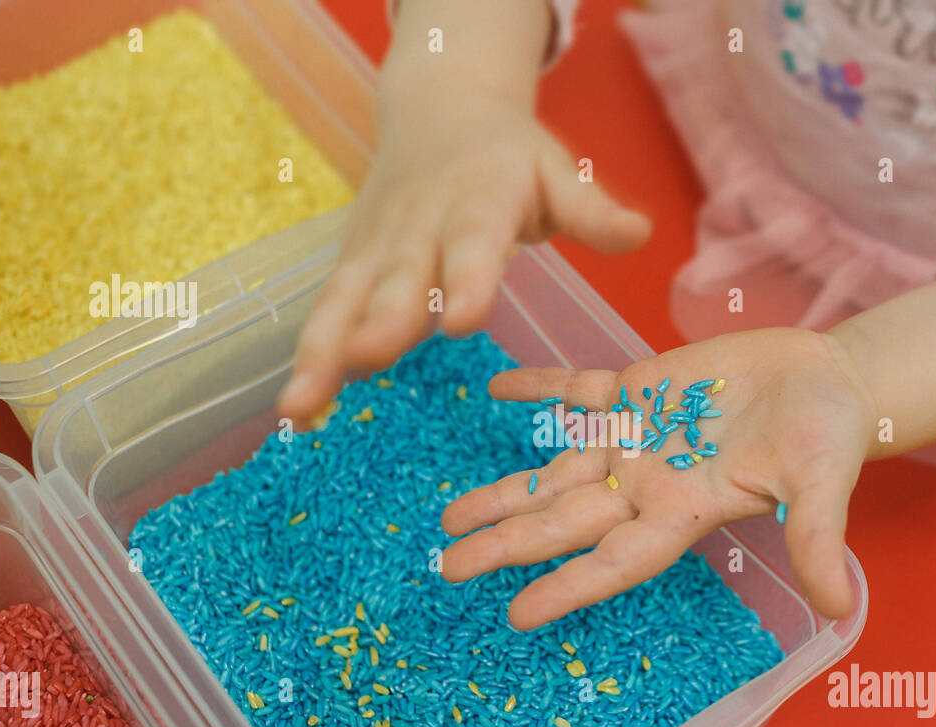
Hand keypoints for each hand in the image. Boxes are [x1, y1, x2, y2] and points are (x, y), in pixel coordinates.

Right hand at [277, 91, 650, 423]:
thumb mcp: (556, 172)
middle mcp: (419, 227)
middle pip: (398, 277)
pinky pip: (327, 313)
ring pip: (346, 301)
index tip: (460, 321)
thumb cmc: (509, 156)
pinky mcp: (351, 265)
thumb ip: (591, 211)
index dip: (466, 279)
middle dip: (382, 321)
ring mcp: (377, 248)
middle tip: (368, 359)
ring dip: (322, 352)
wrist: (438, 111)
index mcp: (477, 203)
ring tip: (299, 404)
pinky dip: (308, 357)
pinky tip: (294, 407)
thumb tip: (641, 235)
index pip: (472, 243)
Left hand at [439, 327, 877, 628]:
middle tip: (448, 567)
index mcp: (684, 511)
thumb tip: (840, 608)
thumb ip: (816, 537)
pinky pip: (577, 389)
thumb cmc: (829, 437)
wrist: (825, 380)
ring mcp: (636, 436)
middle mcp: (647, 482)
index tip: (516, 614)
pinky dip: (540, 388)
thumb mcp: (821, 483)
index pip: (616, 560)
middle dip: (508, 542)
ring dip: (505, 488)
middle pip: (565, 521)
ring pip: (556, 468)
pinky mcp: (638, 387)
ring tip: (449, 516)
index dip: (569, 586)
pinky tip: (497, 388)